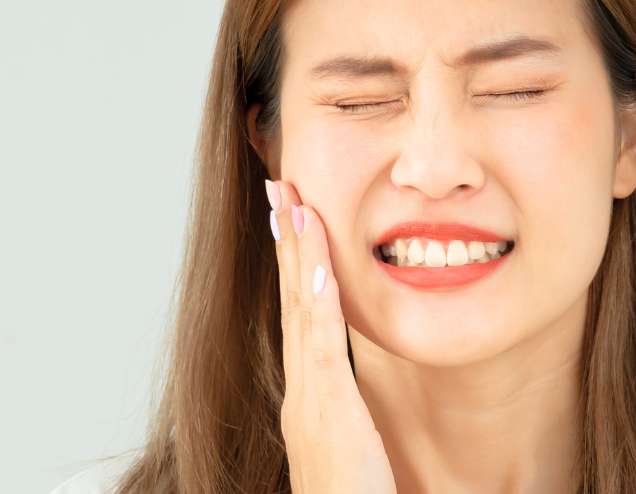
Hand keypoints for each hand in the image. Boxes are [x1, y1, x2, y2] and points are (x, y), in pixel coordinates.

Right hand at [267, 180, 397, 493]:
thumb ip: (353, 414)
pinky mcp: (328, 417)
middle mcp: (301, 395)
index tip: (293, 214)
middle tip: (279, 186)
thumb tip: (356, 390)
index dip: (296, 263)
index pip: (301, 317)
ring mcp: (309, 404)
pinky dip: (316, 307)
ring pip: (300, 316)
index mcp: (310, 400)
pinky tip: (317, 269)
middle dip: (286, 242)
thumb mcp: (355, 448)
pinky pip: (322, 352)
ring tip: (293, 205)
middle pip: (290, 303)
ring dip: (296, 257)